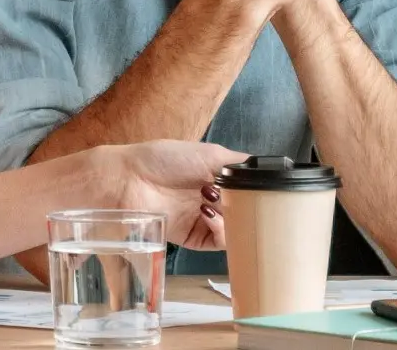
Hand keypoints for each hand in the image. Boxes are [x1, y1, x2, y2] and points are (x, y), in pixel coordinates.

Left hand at [62, 141, 246, 251]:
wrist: (129, 180)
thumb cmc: (166, 160)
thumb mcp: (210, 153)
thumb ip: (239, 164)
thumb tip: (267, 170)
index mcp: (218, 179)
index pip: (248, 192)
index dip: (256, 194)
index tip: (264, 192)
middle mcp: (213, 200)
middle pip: (243, 212)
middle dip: (247, 208)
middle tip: (245, 200)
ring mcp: (203, 220)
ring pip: (234, 229)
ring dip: (234, 219)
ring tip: (221, 204)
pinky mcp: (192, 237)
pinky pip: (217, 242)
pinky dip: (221, 231)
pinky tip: (211, 216)